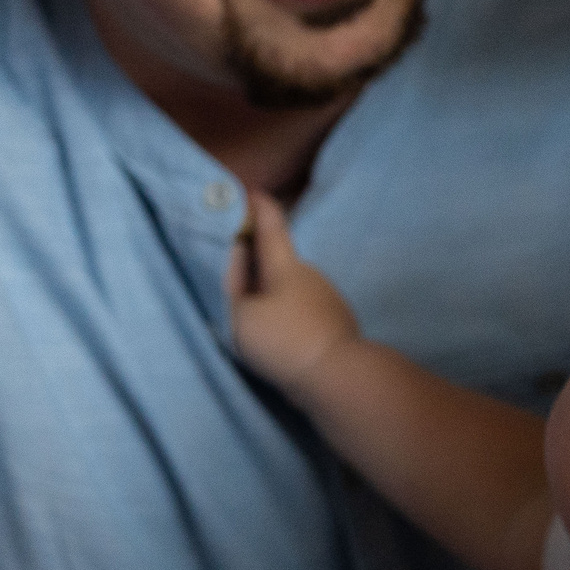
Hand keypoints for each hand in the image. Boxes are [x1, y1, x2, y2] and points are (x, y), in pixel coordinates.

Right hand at [228, 195, 358, 390]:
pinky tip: (279, 335)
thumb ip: (231, 286)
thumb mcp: (241, 315)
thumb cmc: (285, 341)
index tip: (249, 191)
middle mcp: (310, 275)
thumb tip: (236, 257)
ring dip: (272, 293)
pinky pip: (303, 311)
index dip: (258, 206)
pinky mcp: (335, 324)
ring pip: (291, 289)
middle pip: (278, 261)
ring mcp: (327, 299)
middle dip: (257, 262)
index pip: (271, 225)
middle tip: (233, 270)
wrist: (337, 378)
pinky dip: (288, 314)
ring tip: (253, 315)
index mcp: (286, 266)